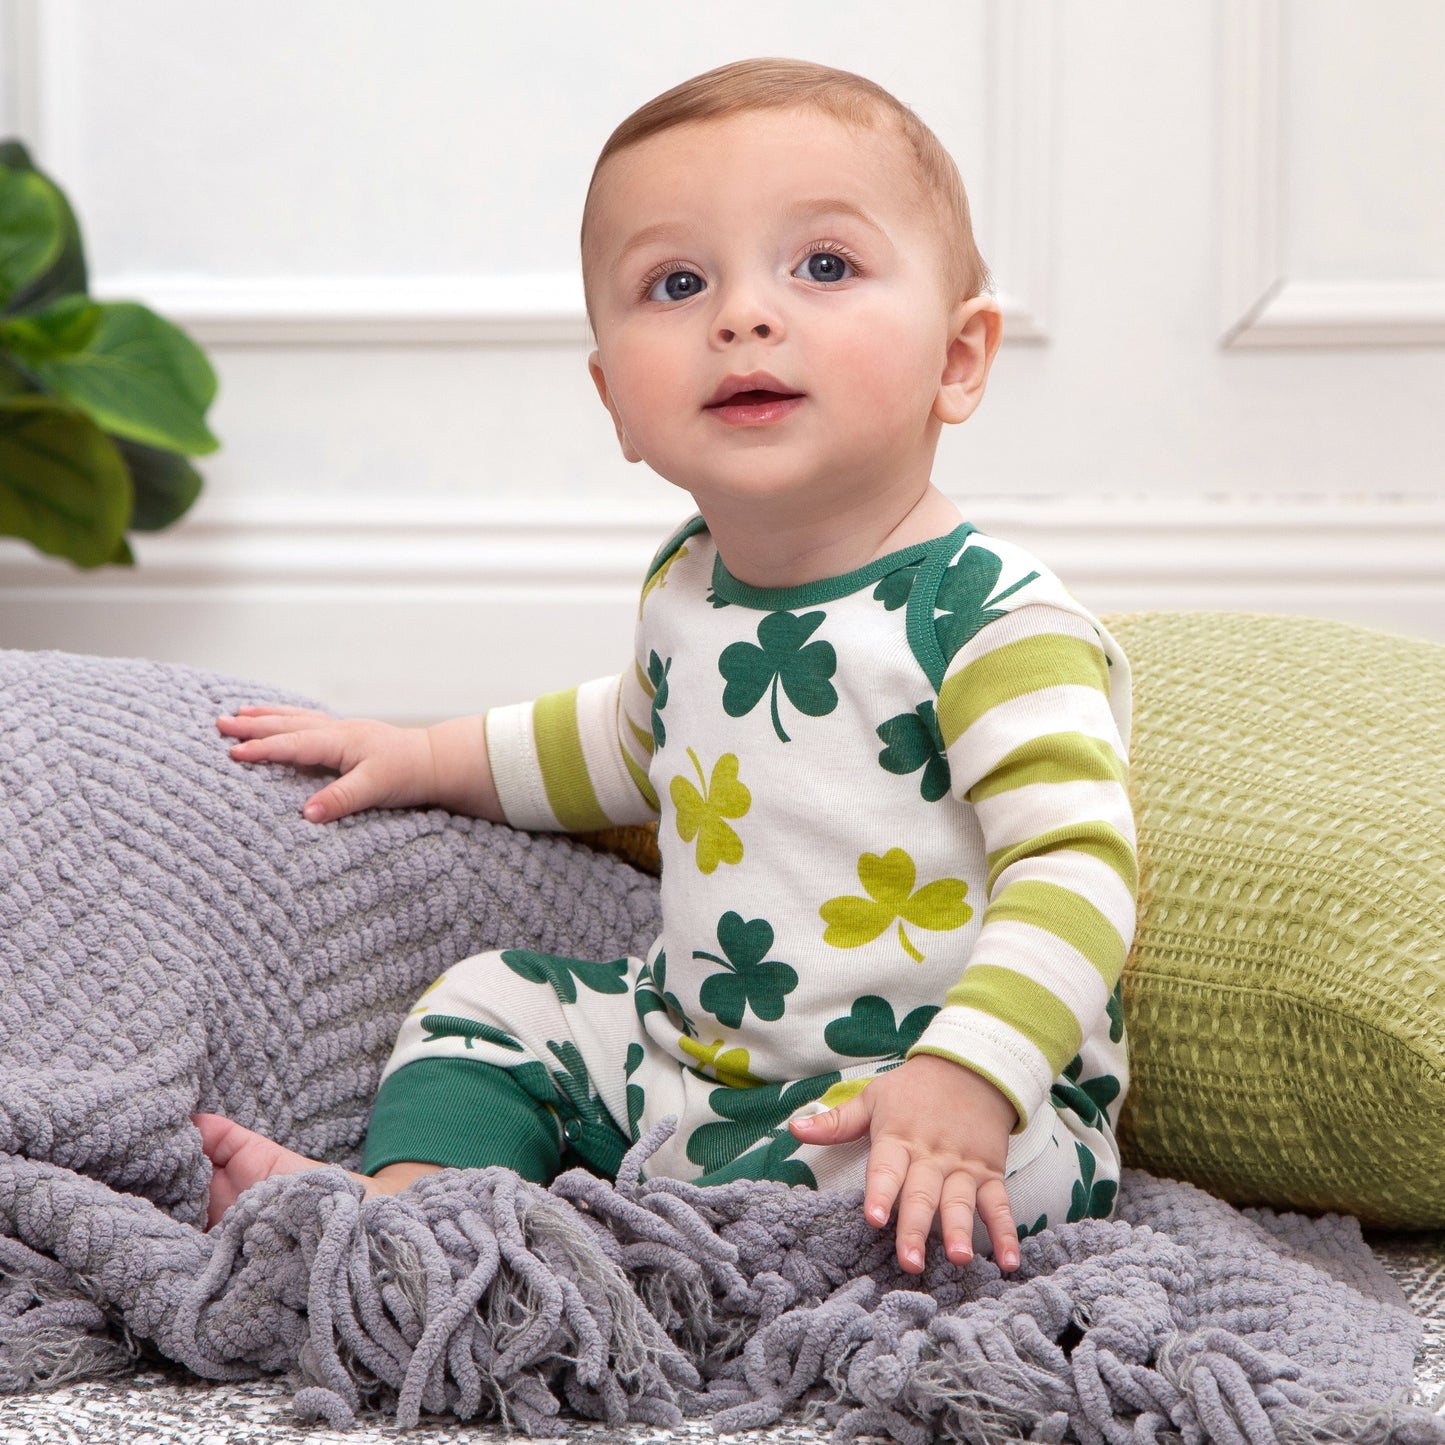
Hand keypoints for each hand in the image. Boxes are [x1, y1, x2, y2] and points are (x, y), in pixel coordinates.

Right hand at [217, 706, 437, 822]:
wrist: (437, 761)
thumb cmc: (409, 774)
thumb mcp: (376, 789)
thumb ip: (341, 800)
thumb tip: (306, 814)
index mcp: (341, 741)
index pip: (293, 744)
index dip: (263, 749)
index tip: (233, 752)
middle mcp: (338, 731)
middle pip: (288, 724)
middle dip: (254, 725)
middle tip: (220, 723)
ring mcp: (344, 731)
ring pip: (298, 718)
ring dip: (268, 716)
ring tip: (241, 712)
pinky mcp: (350, 737)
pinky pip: (310, 721)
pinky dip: (290, 718)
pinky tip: (282, 718)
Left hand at [788, 1053, 1020, 1274]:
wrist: (971, 1068)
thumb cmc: (914, 1090)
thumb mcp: (873, 1098)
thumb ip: (836, 1121)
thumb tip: (792, 1128)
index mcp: (898, 1139)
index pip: (886, 1169)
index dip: (880, 1193)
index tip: (873, 1218)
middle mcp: (931, 1156)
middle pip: (922, 1195)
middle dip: (915, 1228)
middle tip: (910, 1262)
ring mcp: (963, 1166)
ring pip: (961, 1202)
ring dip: (960, 1230)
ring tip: (958, 1258)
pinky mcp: (990, 1173)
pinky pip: (1000, 1204)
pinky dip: (1007, 1232)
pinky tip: (1009, 1261)